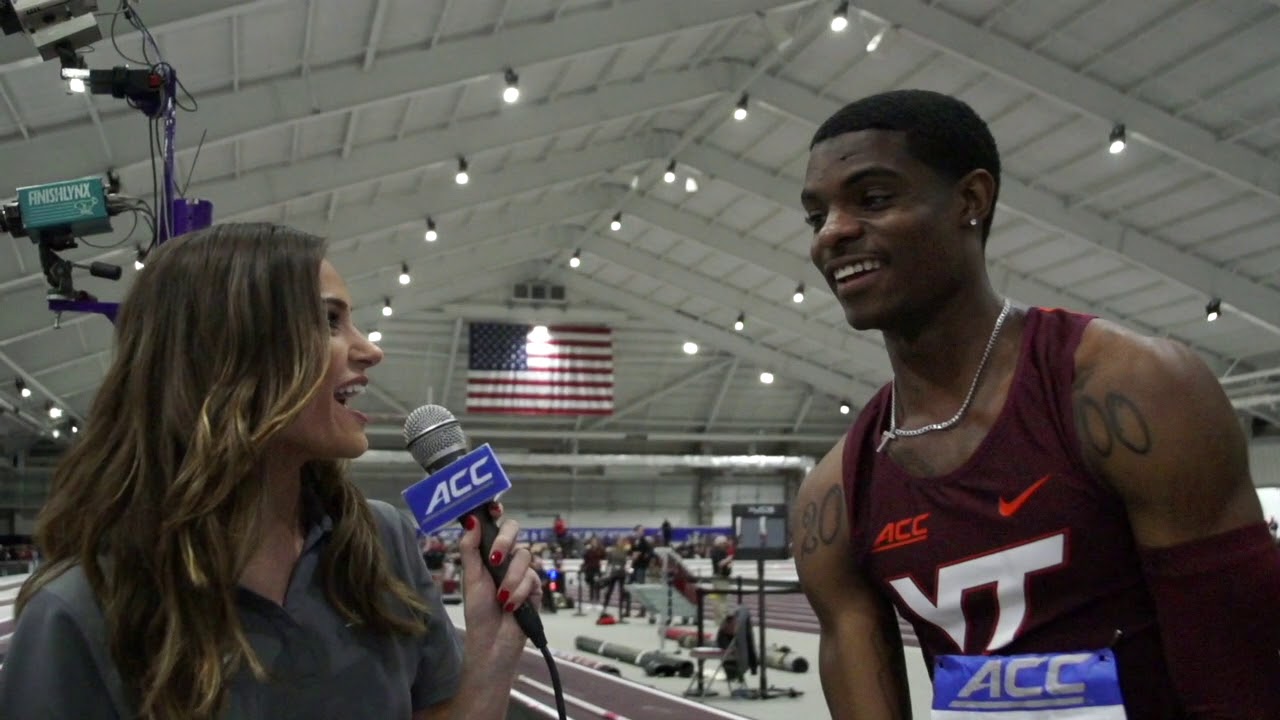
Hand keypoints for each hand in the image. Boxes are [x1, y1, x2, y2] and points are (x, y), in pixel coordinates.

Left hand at [456, 502, 539, 668]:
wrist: (492, 641)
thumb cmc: (478, 611)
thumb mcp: (471, 578)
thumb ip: (470, 549)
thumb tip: (470, 520)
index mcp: (489, 554)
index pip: (496, 526)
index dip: (497, 513)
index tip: (494, 507)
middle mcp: (507, 558)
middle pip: (514, 531)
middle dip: (504, 540)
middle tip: (495, 556)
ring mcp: (522, 572)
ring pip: (523, 556)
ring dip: (510, 578)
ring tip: (501, 597)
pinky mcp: (535, 586)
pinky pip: (531, 577)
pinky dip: (519, 592)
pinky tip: (511, 605)